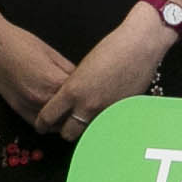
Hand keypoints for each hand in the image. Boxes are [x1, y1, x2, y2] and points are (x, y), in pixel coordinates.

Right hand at [0, 19, 79, 129]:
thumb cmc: (21, 43)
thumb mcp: (53, 53)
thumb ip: (70, 71)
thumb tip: (83, 83)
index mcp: (55, 82)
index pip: (81, 99)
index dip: (89, 98)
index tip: (96, 99)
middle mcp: (42, 99)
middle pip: (70, 116)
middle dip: (80, 113)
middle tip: (88, 109)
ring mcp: (28, 107)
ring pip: (56, 126)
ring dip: (66, 122)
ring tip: (73, 114)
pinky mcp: (18, 110)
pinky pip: (39, 125)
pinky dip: (49, 124)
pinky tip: (55, 116)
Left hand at [37, 4, 181, 139]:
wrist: (139, 47)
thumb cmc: (112, 49)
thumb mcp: (83, 69)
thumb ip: (74, 88)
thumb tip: (70, 102)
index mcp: (72, 91)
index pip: (48, 117)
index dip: (42, 123)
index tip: (42, 125)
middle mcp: (87, 106)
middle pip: (67, 134)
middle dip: (65, 130)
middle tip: (67, 124)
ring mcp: (106, 112)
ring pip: (88, 134)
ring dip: (86, 129)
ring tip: (87, 120)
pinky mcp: (122, 114)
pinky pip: (107, 126)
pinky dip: (104, 124)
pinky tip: (106, 114)